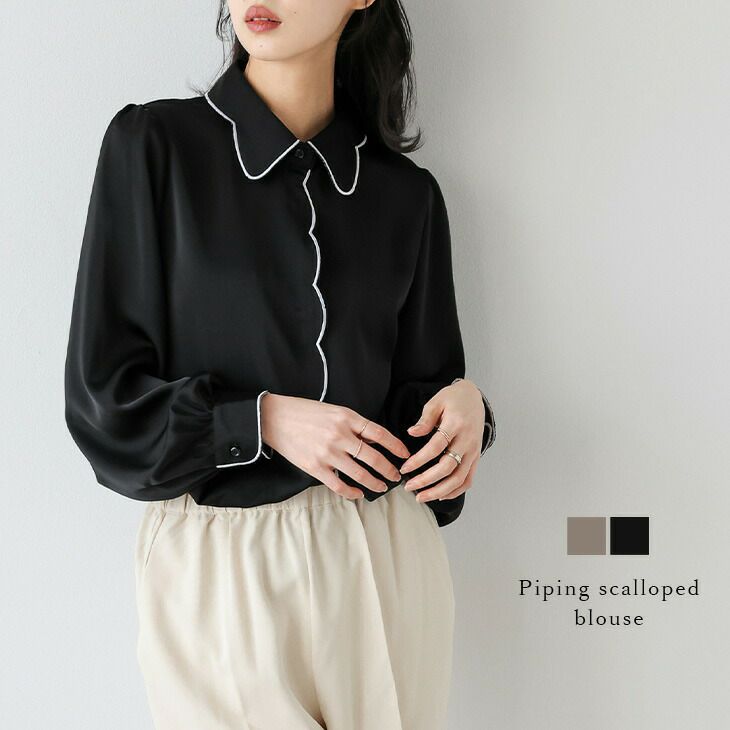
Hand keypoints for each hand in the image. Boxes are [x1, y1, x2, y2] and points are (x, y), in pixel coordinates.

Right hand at [260, 394, 409, 499]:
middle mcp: (340, 435)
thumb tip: (374, 444)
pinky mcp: (315, 467)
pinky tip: (358, 493)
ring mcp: (328, 452)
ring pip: (360, 474)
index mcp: (347, 417)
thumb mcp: (334, 411)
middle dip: (389, 469)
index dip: (395, 446)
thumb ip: (354, 426)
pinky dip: (352, 492)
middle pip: (373, 457)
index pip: (379, 434)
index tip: (405, 455)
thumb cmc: (306, 412)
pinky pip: (339, 484)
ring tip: (382, 487)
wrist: (275, 418)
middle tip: (396, 476)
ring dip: (375, 483)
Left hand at [399, 378, 484, 502]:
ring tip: (421, 497)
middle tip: (409, 487)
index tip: (404, 469)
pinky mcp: (476, 458)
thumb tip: (411, 433)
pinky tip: (440, 495)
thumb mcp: (436, 402)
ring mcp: (474, 451)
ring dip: (439, 491)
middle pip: (448, 467)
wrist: (474, 398)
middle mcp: (467, 440)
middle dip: (427, 480)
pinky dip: (455, 491)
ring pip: (459, 478)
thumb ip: (424, 419)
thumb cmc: (453, 399)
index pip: (436, 447)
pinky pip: (468, 480)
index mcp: (456, 424)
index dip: (419, 460)